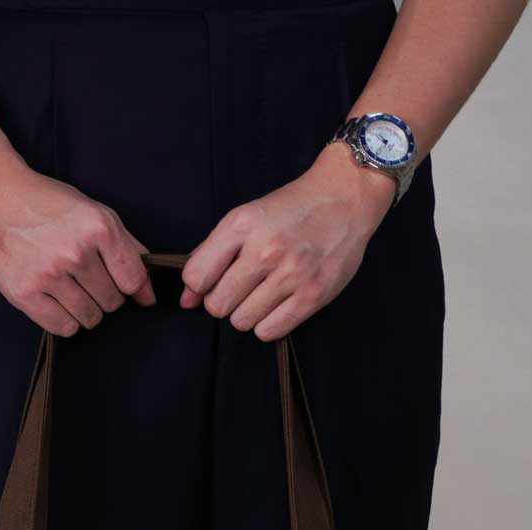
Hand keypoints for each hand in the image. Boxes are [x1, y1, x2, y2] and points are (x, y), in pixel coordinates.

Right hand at [0, 161, 156, 334]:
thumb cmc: (46, 203)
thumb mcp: (92, 211)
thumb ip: (124, 245)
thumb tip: (148, 287)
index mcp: (99, 228)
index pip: (133, 279)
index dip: (134, 290)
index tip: (129, 291)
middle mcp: (76, 252)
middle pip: (112, 302)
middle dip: (105, 296)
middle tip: (86, 281)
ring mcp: (49, 274)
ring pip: (90, 317)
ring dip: (86, 311)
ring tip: (70, 290)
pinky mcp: (25, 292)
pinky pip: (63, 327)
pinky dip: (66, 321)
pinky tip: (57, 303)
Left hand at [180, 142, 396, 339]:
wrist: (345, 197)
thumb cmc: (292, 209)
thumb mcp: (245, 218)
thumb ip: (212, 256)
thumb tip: (186, 300)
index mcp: (242, 225)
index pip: (196, 276)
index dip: (199, 287)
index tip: (212, 282)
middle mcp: (265, 249)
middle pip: (218, 305)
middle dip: (223, 302)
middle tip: (241, 288)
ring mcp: (291, 274)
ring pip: (242, 321)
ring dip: (247, 313)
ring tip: (263, 294)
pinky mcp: (313, 295)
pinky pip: (270, 331)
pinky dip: (267, 325)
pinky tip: (277, 306)